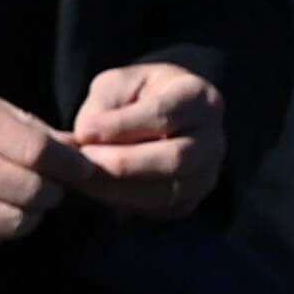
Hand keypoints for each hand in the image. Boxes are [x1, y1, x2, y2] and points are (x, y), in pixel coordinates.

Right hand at [0, 74, 78, 252]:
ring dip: (28, 217)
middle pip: (31, 192)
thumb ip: (18, 121)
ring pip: (13, 225)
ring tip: (22, 202)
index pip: (37, 151)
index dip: (70, 166)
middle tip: (51, 187)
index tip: (84, 170)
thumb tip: (70, 148)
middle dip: (51, 193)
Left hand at [65, 56, 227, 219]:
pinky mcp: (190, 201)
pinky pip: (158, 210)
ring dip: (117, 189)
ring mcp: (207, 174)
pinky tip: (95, 190)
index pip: (163, 115)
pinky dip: (123, 203)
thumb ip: (103, 105)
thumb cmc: (137, 95)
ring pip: (166, 192)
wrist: (160, 120)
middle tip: (80, 162)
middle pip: (173, 159)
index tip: (83, 132)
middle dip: (121, 164)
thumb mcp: (119, 83)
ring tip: (80, 178)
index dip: (121, 126)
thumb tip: (85, 137)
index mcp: (199, 98)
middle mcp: (213, 139)